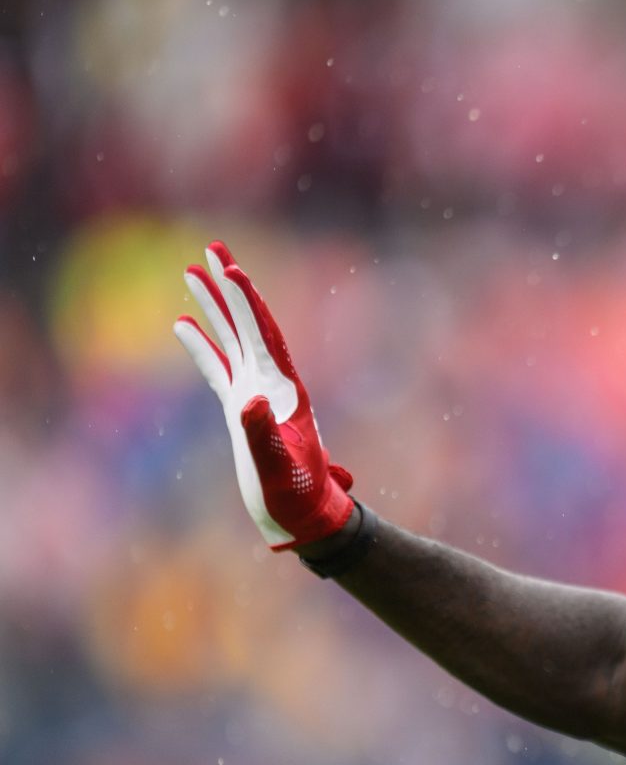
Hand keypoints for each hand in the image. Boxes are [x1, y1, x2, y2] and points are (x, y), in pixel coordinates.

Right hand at [173, 241, 354, 549]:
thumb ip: (263, 435)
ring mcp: (256, 394)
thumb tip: (248, 400)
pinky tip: (182, 324)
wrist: (305, 517)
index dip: (248, 301)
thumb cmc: (297, 496)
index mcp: (285, 390)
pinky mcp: (241, 410)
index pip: (264, 334)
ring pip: (231, 339)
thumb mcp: (278, 469)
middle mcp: (272, 384)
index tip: (233, 268)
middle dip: (230, 286)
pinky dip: (202, 345)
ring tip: (192, 271)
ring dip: (214, 307)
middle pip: (248, 324)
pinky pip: (218, 367)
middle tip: (211, 247)